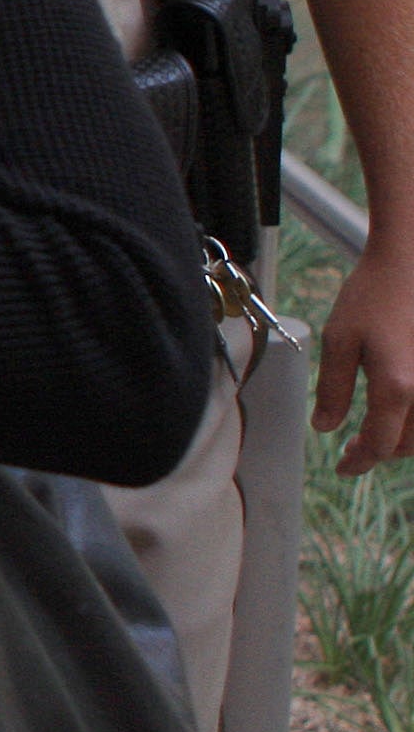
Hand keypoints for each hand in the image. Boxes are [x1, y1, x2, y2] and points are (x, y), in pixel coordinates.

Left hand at [313, 233, 413, 471]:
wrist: (409, 263)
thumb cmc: (373, 296)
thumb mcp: (339, 340)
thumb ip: (332, 389)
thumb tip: (326, 427)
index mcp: (398, 387)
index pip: (381, 444)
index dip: (360, 461)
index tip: (343, 467)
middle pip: (410, 444)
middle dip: (382, 451)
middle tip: (354, 449)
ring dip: (404, 439)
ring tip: (376, 431)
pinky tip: (401, 410)